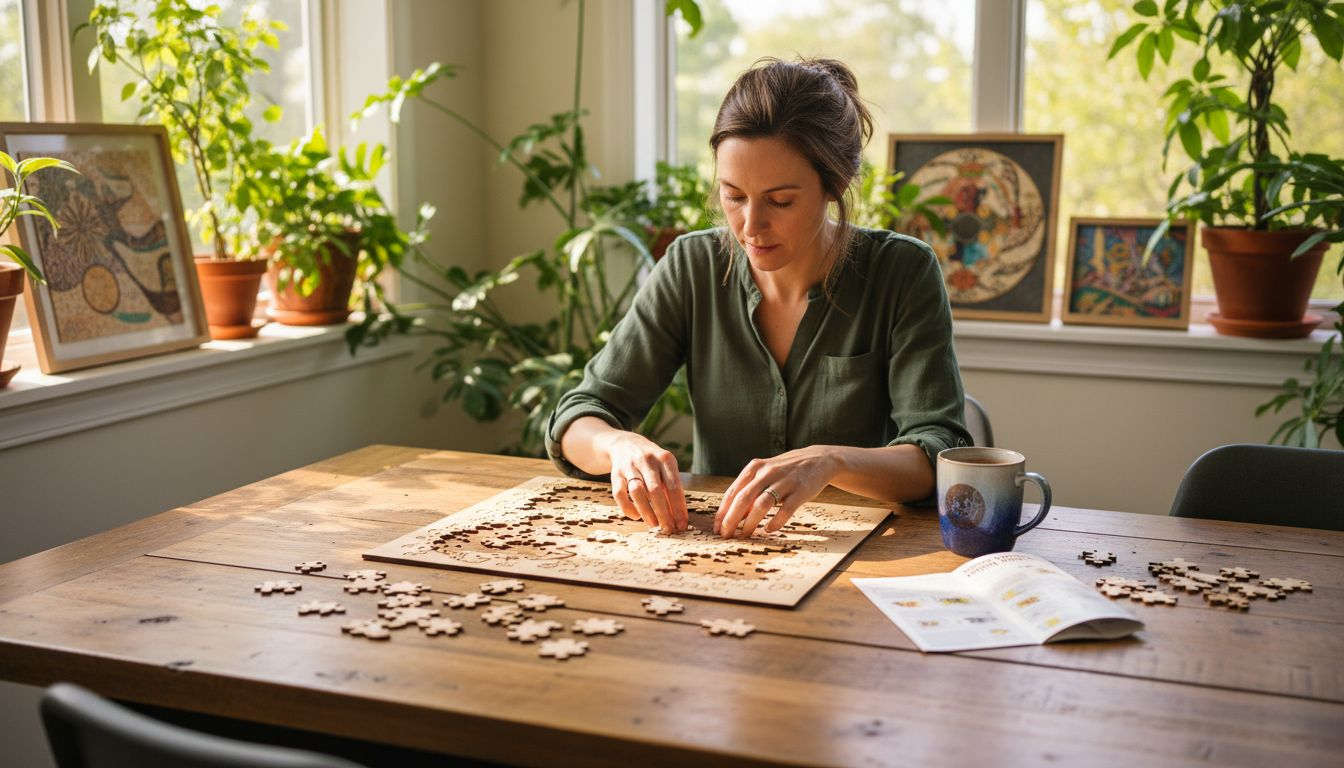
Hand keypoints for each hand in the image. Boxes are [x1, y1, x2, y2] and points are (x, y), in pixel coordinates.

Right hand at [599, 431, 688, 532]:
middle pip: (656, 490)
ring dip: (646, 511)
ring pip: (637, 492)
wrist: (625, 443)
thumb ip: (671, 487)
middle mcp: (647, 460)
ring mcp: (630, 466)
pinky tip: (636, 516)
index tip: (682, 525)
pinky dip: (628, 508)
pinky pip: (619, 494)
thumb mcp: (665, 467)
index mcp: (665, 458)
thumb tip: (678, 516)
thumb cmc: (652, 462)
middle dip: (663, 513)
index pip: (674, 486)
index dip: (678, 508)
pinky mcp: (615, 473)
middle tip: (668, 529)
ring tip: (654, 525)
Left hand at [715, 446, 836, 537]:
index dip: (723, 512)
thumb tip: (733, 516)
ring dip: (750, 522)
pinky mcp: (800, 491)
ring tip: (745, 535)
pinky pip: (785, 510)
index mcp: (755, 467)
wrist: (819, 460)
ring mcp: (785, 481)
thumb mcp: (765, 473)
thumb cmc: (786, 470)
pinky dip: (775, 522)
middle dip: (731, 519)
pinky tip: (769, 529)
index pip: (733, 492)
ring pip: (761, 505)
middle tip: (726, 535)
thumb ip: (750, 490)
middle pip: (743, 498)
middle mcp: (768, 472)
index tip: (717, 528)